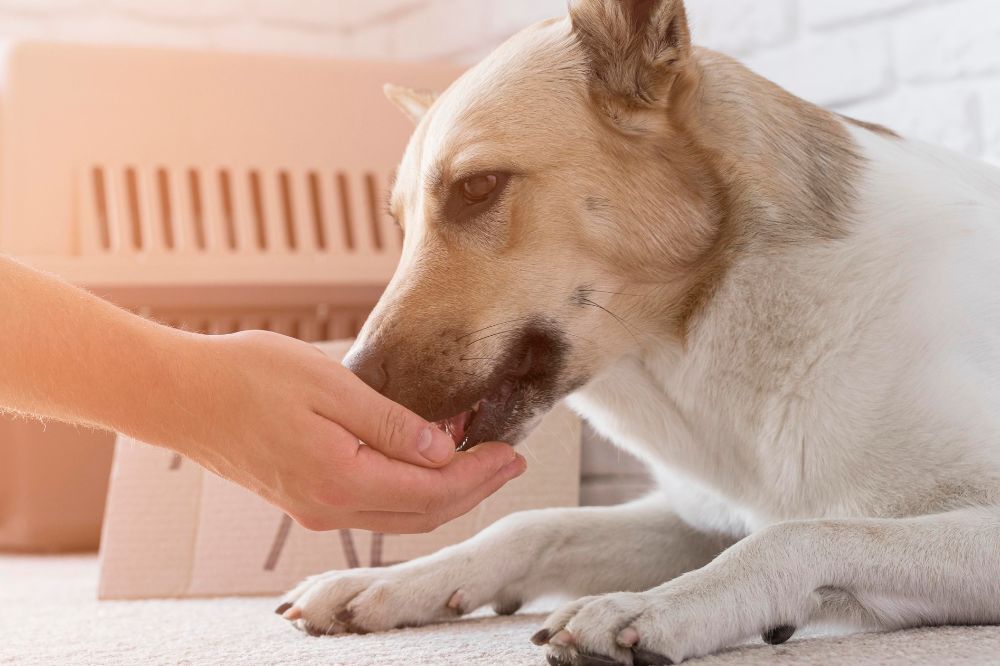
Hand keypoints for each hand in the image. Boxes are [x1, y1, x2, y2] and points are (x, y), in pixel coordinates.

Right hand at [158, 330, 525, 532]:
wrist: (178, 396)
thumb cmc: (248, 377)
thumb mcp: (330, 385)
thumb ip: (391, 423)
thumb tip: (442, 450)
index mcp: (343, 480)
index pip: (434, 491)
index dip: (480, 474)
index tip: (513, 453)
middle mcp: (331, 508)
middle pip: (423, 513)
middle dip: (473, 488)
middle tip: (509, 460)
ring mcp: (316, 508)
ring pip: (400, 515)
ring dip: (444, 491)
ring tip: (477, 459)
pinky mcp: (305, 497)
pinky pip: (374, 506)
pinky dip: (410, 489)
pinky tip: (423, 460)